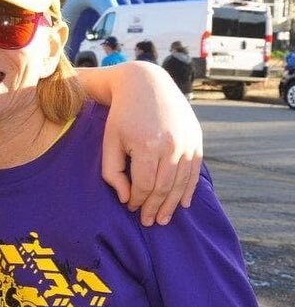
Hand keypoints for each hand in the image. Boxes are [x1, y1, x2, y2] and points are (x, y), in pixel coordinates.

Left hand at [100, 62, 202, 225]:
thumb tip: (127, 198)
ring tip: (164, 219)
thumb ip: (113, 172)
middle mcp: (172, 145)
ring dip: (173, 204)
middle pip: (165, 187)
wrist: (146, 84)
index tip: (131, 209)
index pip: (145, 185)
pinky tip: (184, 204)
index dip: (138, 201)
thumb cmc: (122, 116)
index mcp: (147, 145)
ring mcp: (188, 142)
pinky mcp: (197, 139)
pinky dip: (190, 189)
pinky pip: (195, 171)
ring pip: (182, 182)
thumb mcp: (110, 142)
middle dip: (156, 208)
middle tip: (149, 222)